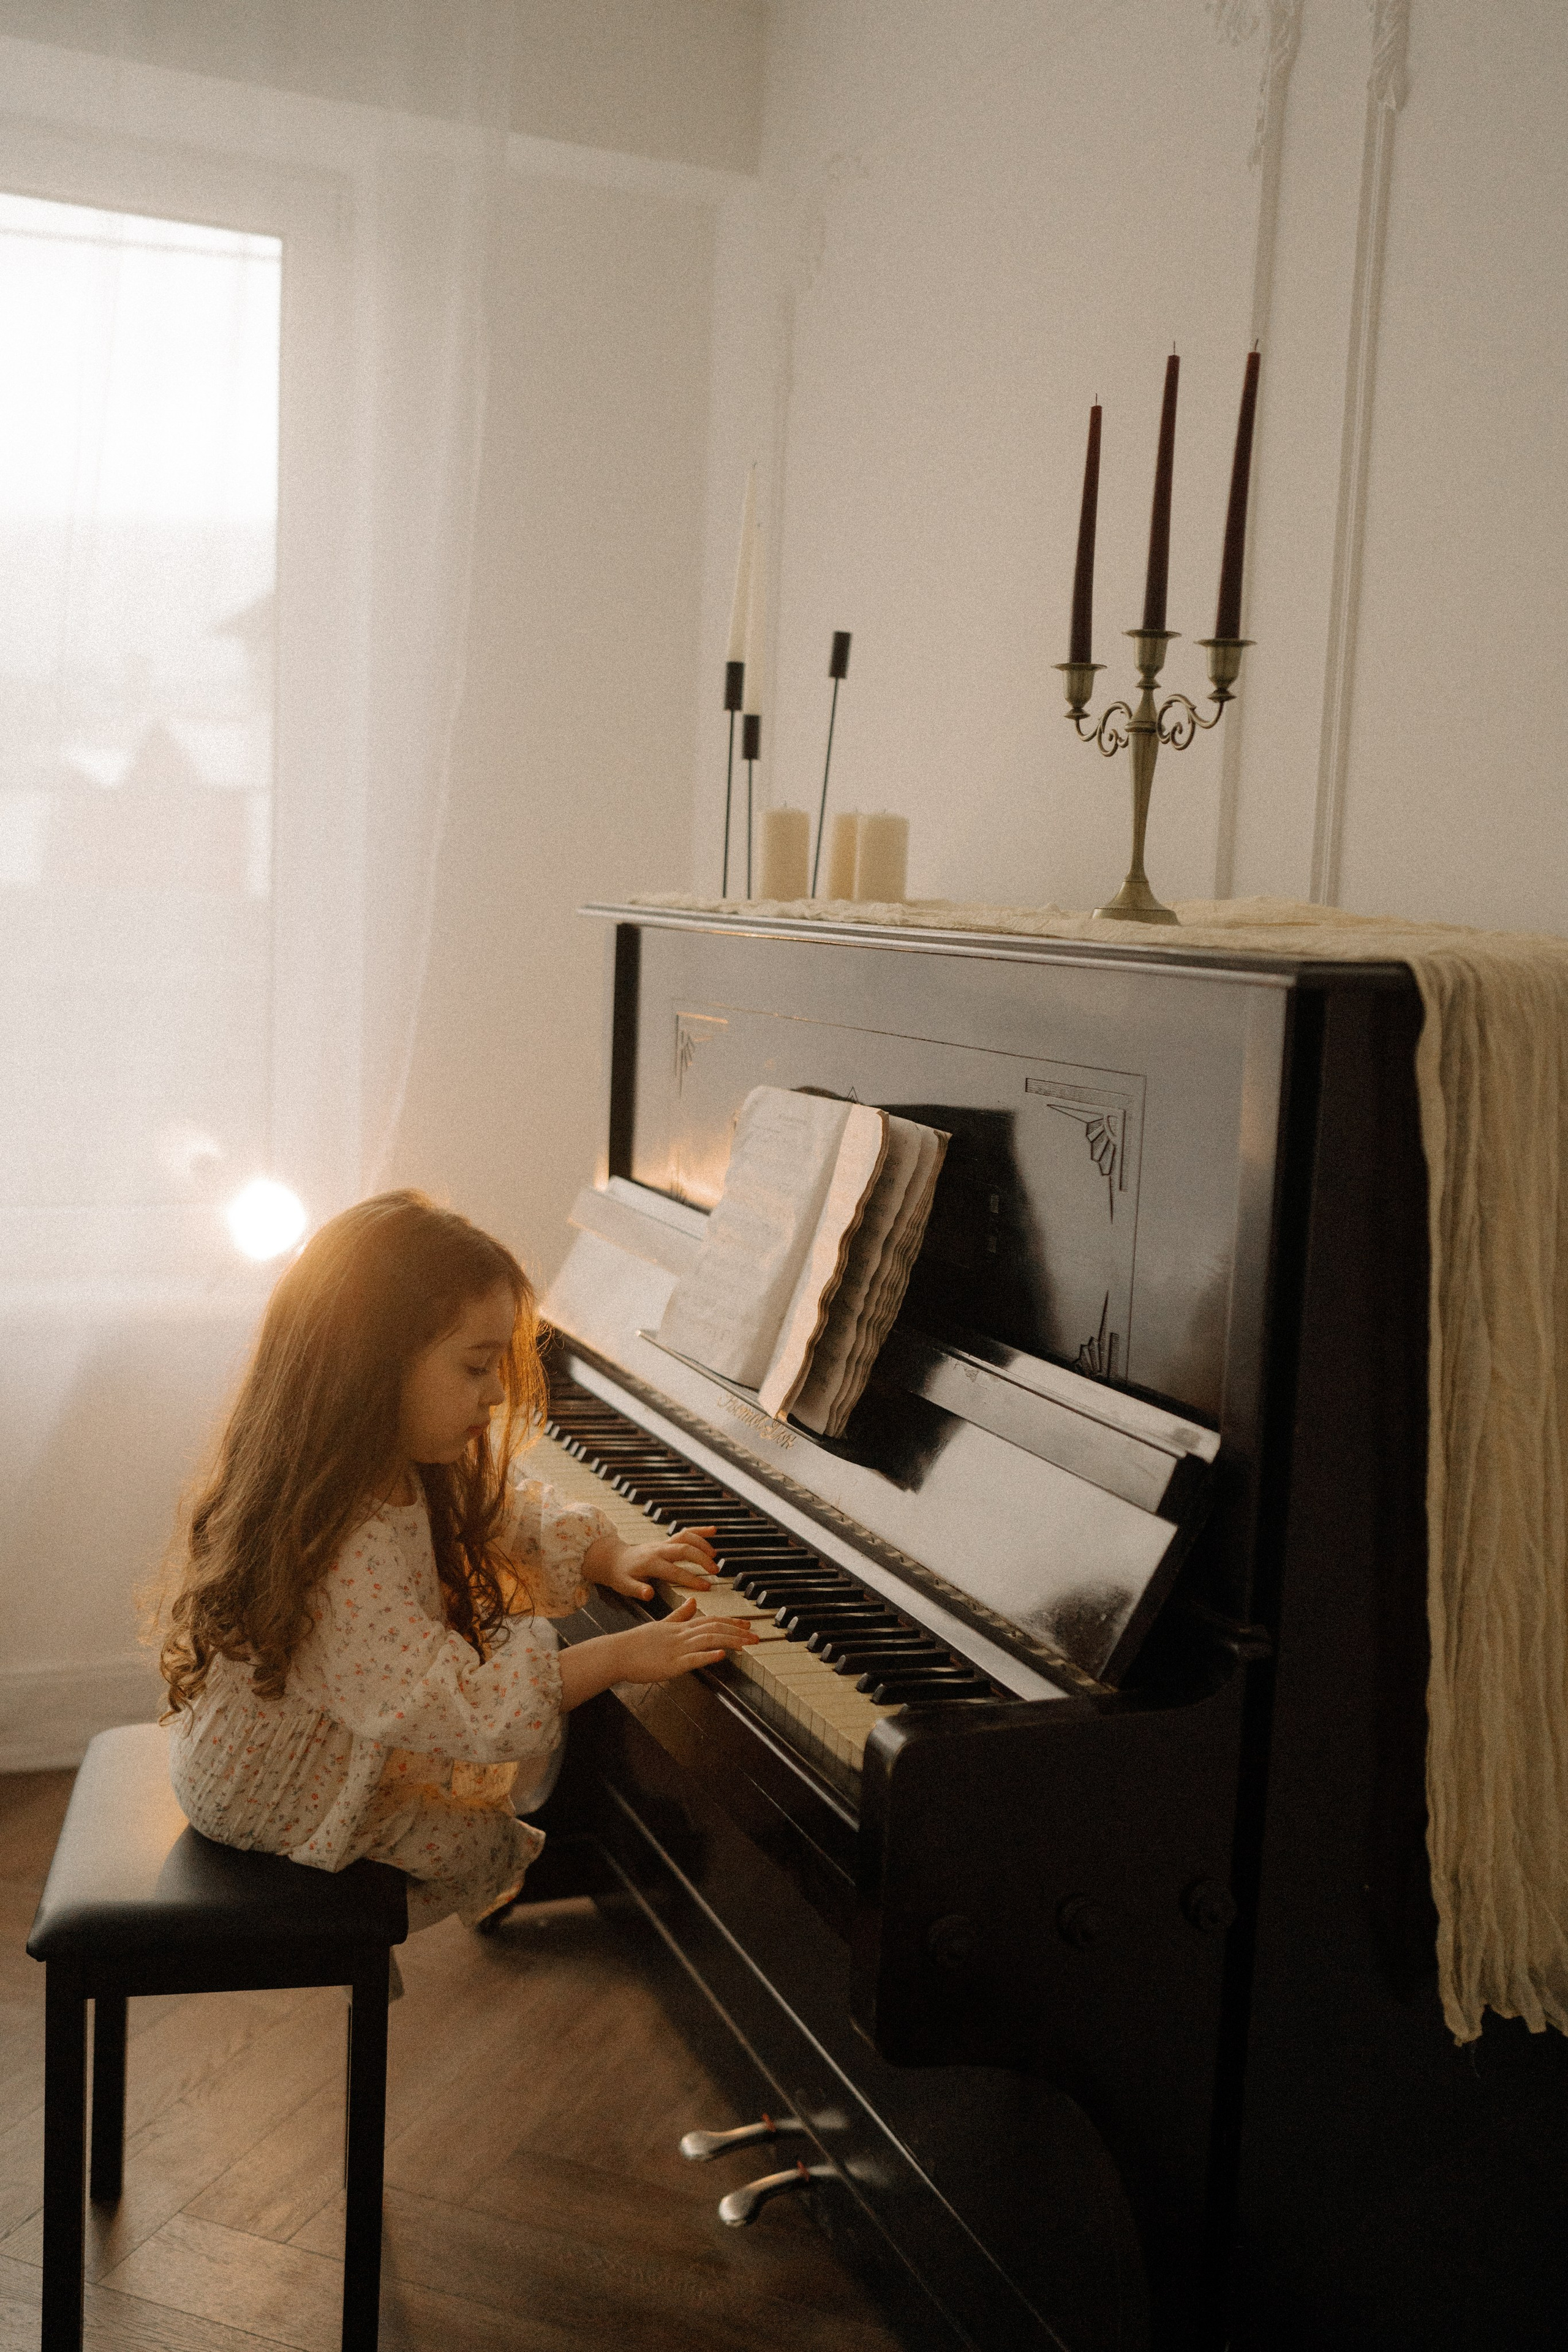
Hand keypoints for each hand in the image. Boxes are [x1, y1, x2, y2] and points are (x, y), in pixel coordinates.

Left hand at [590, 1526, 719, 1602]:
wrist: (614, 1559)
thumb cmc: (621, 1575)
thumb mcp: (624, 1585)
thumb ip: (637, 1590)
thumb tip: (649, 1594)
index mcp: (650, 1563)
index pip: (674, 1571)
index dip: (691, 1579)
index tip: (706, 1586)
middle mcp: (659, 1550)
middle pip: (684, 1549)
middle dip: (701, 1559)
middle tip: (715, 1570)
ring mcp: (663, 1543)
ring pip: (686, 1537)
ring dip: (702, 1544)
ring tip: (715, 1556)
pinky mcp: (667, 1541)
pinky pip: (685, 1532)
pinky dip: (699, 1531)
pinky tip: (713, 1531)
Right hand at [616, 1597, 757, 1683]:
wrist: (617, 1653)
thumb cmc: (637, 1642)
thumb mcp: (660, 1624)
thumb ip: (679, 1614)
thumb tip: (693, 1601)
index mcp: (680, 1626)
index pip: (711, 1620)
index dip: (731, 1622)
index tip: (747, 1625)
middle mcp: (681, 1635)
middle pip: (714, 1628)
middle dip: (738, 1632)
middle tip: (756, 1636)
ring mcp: (677, 1649)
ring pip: (708, 1640)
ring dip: (731, 1641)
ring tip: (747, 1644)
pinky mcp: (671, 1664)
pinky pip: (692, 1658)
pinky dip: (708, 1655)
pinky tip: (722, 1655)